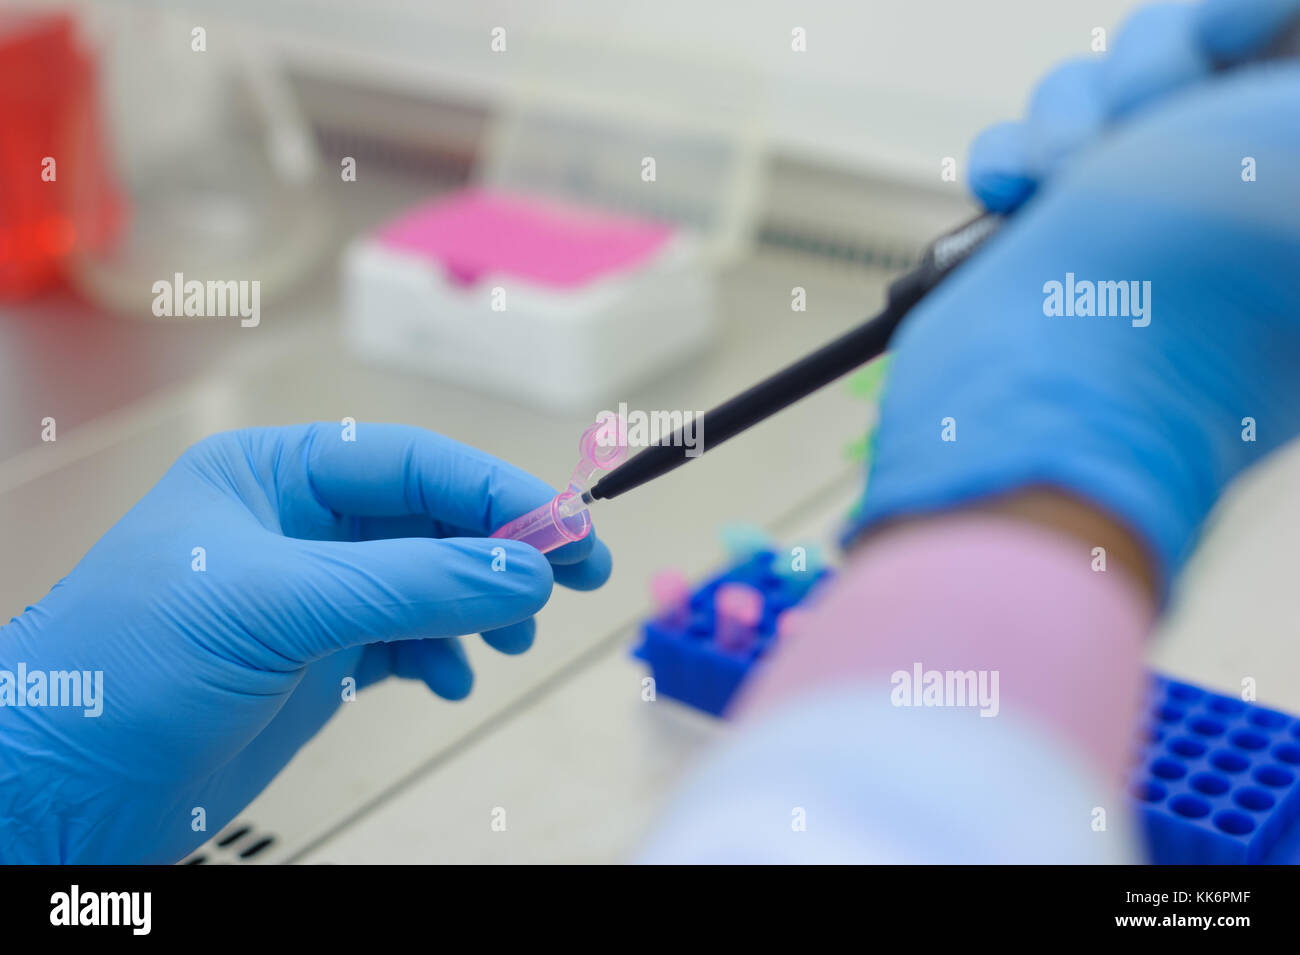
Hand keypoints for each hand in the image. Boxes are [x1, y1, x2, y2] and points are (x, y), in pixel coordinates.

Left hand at [0, 423, 610, 862]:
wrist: (65, 783)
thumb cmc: (129, 665)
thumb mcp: (276, 605)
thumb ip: (409, 582)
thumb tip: (524, 570)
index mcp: (276, 475)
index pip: (412, 464)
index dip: (496, 491)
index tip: (568, 527)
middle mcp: (301, 526)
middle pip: (432, 519)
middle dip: (502, 550)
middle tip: (576, 576)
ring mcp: (314, 594)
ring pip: (429, 580)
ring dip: (480, 605)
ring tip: (512, 639)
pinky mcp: (320, 657)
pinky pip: (408, 637)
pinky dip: (440, 654)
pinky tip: (445, 679)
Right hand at [852, 0, 1299, 592]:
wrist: (1057, 412)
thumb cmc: (1186, 308)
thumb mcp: (1278, 149)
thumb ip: (1281, 102)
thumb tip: (1278, 75)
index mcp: (1286, 180)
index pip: (1279, 56)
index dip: (1249, 29)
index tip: (1225, 34)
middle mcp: (1224, 192)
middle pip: (1189, 55)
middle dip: (1156, 59)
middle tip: (1148, 106)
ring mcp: (1136, 221)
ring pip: (1095, 91)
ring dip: (1067, 110)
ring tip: (1063, 167)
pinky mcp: (1055, 244)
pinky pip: (1023, 152)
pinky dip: (1009, 156)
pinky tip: (1015, 189)